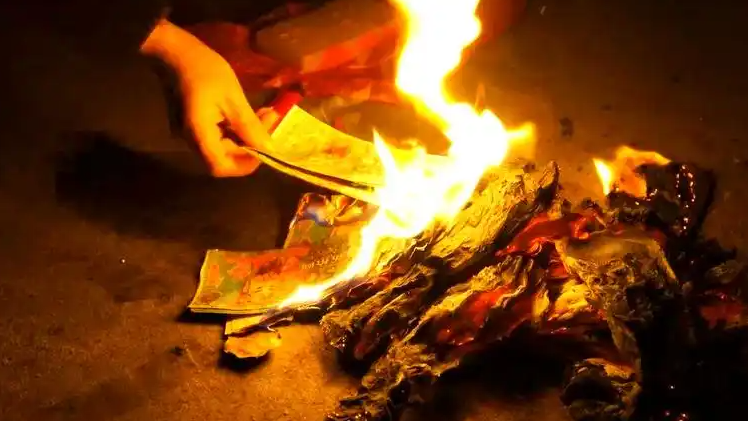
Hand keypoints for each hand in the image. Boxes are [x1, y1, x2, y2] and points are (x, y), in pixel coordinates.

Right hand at [141, 19, 270, 176]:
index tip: (266, 148)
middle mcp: (190, 139)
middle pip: (223, 158)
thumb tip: (269, 149)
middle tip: (271, 122)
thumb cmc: (203, 69)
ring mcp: (189, 133)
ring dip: (245, 137)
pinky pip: (216, 136)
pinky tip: (249, 114)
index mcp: (198, 134)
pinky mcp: (193, 125)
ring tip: (265, 115)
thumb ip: (250, 126)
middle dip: (250, 145)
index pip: (221, 167)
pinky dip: (235, 130)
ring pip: (222, 147)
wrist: (173, 50)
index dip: (245, 164)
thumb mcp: (232, 97)